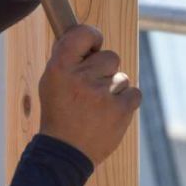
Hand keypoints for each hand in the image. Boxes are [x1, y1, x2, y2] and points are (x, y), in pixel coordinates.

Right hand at [38, 24, 140, 165]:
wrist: (65, 152)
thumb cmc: (59, 113)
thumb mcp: (51, 82)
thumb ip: (68, 58)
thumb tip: (87, 37)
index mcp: (59, 68)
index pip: (83, 34)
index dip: (92, 36)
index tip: (94, 43)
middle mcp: (80, 78)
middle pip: (110, 56)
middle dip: (104, 69)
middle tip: (92, 88)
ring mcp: (102, 94)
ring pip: (122, 77)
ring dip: (114, 89)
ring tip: (98, 107)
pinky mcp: (120, 110)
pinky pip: (134, 93)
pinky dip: (126, 102)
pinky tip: (110, 113)